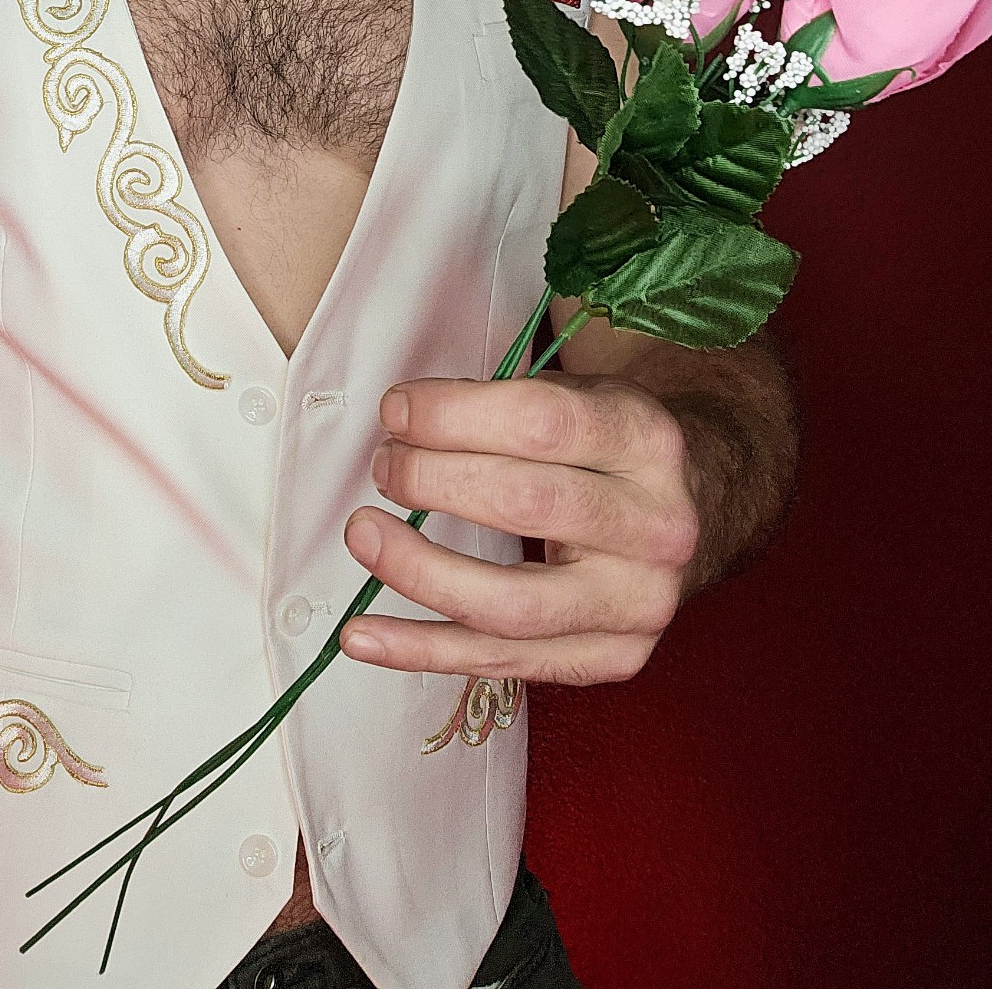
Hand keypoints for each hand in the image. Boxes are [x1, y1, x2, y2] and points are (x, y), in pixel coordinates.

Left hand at [340, 373, 700, 685]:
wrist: (697, 509)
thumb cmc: (611, 448)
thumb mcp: (583, 398)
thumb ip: (506, 407)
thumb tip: (403, 423)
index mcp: (648, 440)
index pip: (541, 422)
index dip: (453, 415)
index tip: (396, 410)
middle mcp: (657, 526)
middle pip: (524, 504)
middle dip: (432, 481)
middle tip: (386, 466)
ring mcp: (640, 604)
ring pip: (511, 603)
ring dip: (419, 570)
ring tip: (364, 536)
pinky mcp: (613, 659)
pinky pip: (502, 663)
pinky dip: (421, 650)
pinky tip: (363, 636)